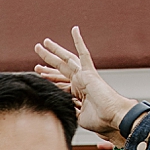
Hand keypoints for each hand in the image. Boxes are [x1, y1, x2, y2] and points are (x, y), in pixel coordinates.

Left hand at [32, 28, 134, 143]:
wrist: (112, 116)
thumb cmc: (99, 120)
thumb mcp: (78, 117)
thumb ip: (70, 111)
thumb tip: (59, 109)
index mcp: (77, 92)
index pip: (59, 81)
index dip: (48, 76)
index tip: (38, 71)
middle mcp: (79, 81)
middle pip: (60, 67)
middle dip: (48, 59)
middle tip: (37, 49)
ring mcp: (83, 75)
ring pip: (66, 59)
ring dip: (54, 51)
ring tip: (43, 42)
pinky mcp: (88, 72)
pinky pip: (83, 53)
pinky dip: (79, 41)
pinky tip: (74, 29)